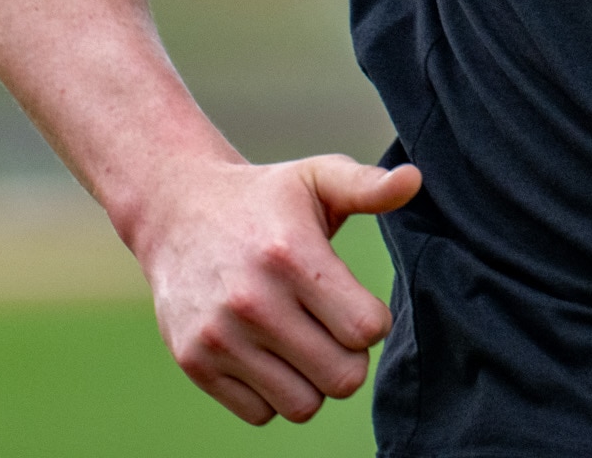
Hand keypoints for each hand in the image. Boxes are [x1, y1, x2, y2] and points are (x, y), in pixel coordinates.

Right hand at [132, 153, 422, 424]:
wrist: (176, 212)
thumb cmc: (264, 199)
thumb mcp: (316, 177)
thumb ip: (368, 185)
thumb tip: (414, 180)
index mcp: (291, 255)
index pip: (366, 329)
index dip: (373, 321)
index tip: (356, 303)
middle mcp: (253, 301)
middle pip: (341, 377)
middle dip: (350, 358)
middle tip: (334, 330)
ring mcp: (220, 337)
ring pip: (302, 405)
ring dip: (313, 381)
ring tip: (303, 344)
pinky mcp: (195, 363)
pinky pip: (260, 413)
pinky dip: (272, 393)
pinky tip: (268, 354)